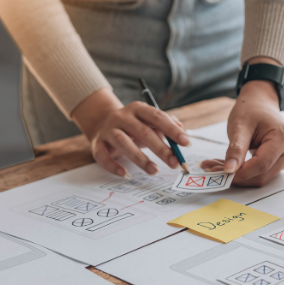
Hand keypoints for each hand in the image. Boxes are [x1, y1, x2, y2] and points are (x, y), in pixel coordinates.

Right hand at [71, 88, 190, 177]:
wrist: (101, 122)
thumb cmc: (133, 125)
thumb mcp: (149, 121)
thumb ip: (166, 124)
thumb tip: (183, 131)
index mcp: (137, 109)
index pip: (157, 117)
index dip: (172, 130)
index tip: (186, 143)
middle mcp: (121, 116)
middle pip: (143, 131)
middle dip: (161, 149)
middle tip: (174, 163)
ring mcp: (108, 130)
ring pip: (123, 142)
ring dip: (140, 158)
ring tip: (154, 170)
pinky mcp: (97, 144)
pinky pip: (103, 156)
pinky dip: (113, 166)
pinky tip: (125, 175)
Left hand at [201, 59, 283, 186]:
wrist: (260, 104)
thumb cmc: (250, 111)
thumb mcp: (239, 126)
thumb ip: (235, 149)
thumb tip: (229, 171)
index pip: (262, 164)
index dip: (241, 173)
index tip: (221, 174)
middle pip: (262, 174)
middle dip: (238, 176)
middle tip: (212, 170)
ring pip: (261, 177)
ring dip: (239, 176)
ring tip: (217, 166)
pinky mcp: (282, 162)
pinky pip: (262, 173)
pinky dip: (244, 173)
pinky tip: (230, 165)